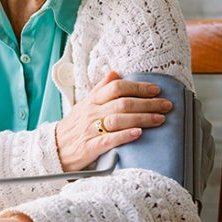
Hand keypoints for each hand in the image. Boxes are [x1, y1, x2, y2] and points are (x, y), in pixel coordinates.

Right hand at [55, 71, 171, 171]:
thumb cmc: (73, 126)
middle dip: (148, 103)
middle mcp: (91, 113)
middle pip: (122, 103)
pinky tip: (138, 134)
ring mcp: (90, 130)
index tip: (155, 89)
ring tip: (160, 119)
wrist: (54, 148)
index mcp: (91, 101)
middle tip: (167, 105)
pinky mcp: (90, 147)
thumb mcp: (84, 104)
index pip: (116, 87)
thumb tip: (115, 73)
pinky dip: (124, 136)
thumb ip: (100, 89)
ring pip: (118, 119)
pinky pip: (108, 140)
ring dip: (142, 118)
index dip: (137, 87)